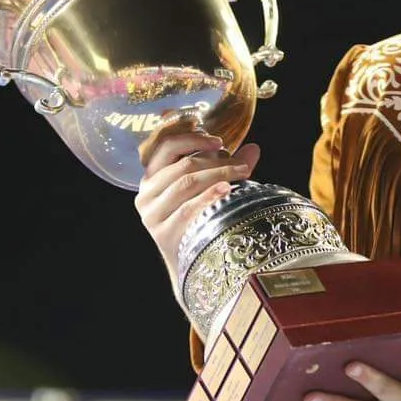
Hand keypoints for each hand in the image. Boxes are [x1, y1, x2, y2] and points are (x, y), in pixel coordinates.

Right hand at [134, 119, 260, 287]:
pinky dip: (209, 197)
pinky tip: (227, 191)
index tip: (220, 142)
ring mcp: (152, 215)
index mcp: (152, 177)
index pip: (166, 146)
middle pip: (183, 166)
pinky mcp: (162, 234)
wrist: (189, 261)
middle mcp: (145, 194)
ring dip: (219, 175)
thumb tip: (254, 149)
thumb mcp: (206, 188)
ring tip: (243, 174)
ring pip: (186, 184)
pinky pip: (189, 209)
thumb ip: (224, 168)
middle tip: (244, 166)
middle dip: (217, 162)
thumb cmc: (199, 219)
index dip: (193, 139)